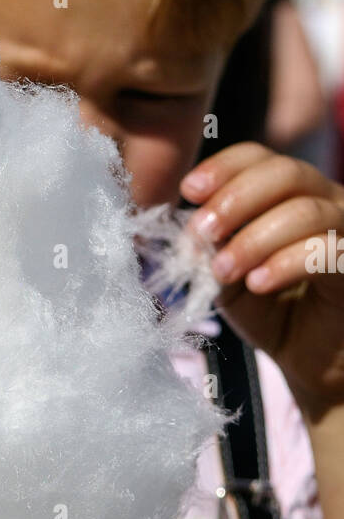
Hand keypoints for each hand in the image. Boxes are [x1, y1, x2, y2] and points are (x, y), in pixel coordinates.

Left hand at [182, 144, 343, 417]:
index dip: (224, 167)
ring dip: (254, 239)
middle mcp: (327, 200)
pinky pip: (326, 252)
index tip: (189, 190)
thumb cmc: (271, 312)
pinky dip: (286, 263)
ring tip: (223, 271)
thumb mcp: (228, 278)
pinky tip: (258, 283)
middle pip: (285, 172)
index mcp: (292, 192)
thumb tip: (191, 229)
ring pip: (305, 211)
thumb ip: (211, 250)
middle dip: (235, 200)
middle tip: (202, 233)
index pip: (260, 158)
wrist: (310, 361)